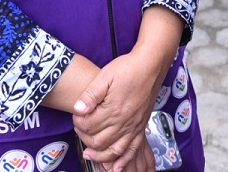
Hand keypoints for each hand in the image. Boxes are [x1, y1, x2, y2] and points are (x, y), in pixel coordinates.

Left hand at [73, 49, 166, 171]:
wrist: (151, 65)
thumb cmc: (128, 68)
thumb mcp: (105, 75)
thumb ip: (90, 94)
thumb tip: (78, 110)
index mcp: (113, 109)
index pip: (89, 126)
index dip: (78, 122)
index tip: (76, 115)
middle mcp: (124, 122)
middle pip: (99, 141)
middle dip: (85, 137)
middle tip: (79, 128)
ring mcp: (134, 126)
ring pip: (114, 150)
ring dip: (99, 155)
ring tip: (88, 153)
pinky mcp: (141, 127)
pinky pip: (132, 149)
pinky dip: (123, 160)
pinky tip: (115, 167)